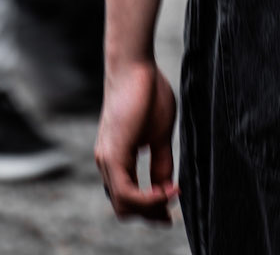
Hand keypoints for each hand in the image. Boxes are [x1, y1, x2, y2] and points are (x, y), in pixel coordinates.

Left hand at [96, 60, 178, 222]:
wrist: (135, 64)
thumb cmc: (148, 91)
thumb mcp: (159, 134)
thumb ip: (161, 162)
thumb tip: (166, 188)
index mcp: (117, 159)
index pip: (130, 197)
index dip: (152, 208)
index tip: (172, 207)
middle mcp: (107, 163)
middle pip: (124, 207)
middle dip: (150, 215)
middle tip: (171, 214)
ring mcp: (106, 160)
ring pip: (123, 205)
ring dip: (150, 208)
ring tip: (171, 196)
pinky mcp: (112, 154)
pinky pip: (125, 193)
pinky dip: (146, 199)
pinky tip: (165, 192)